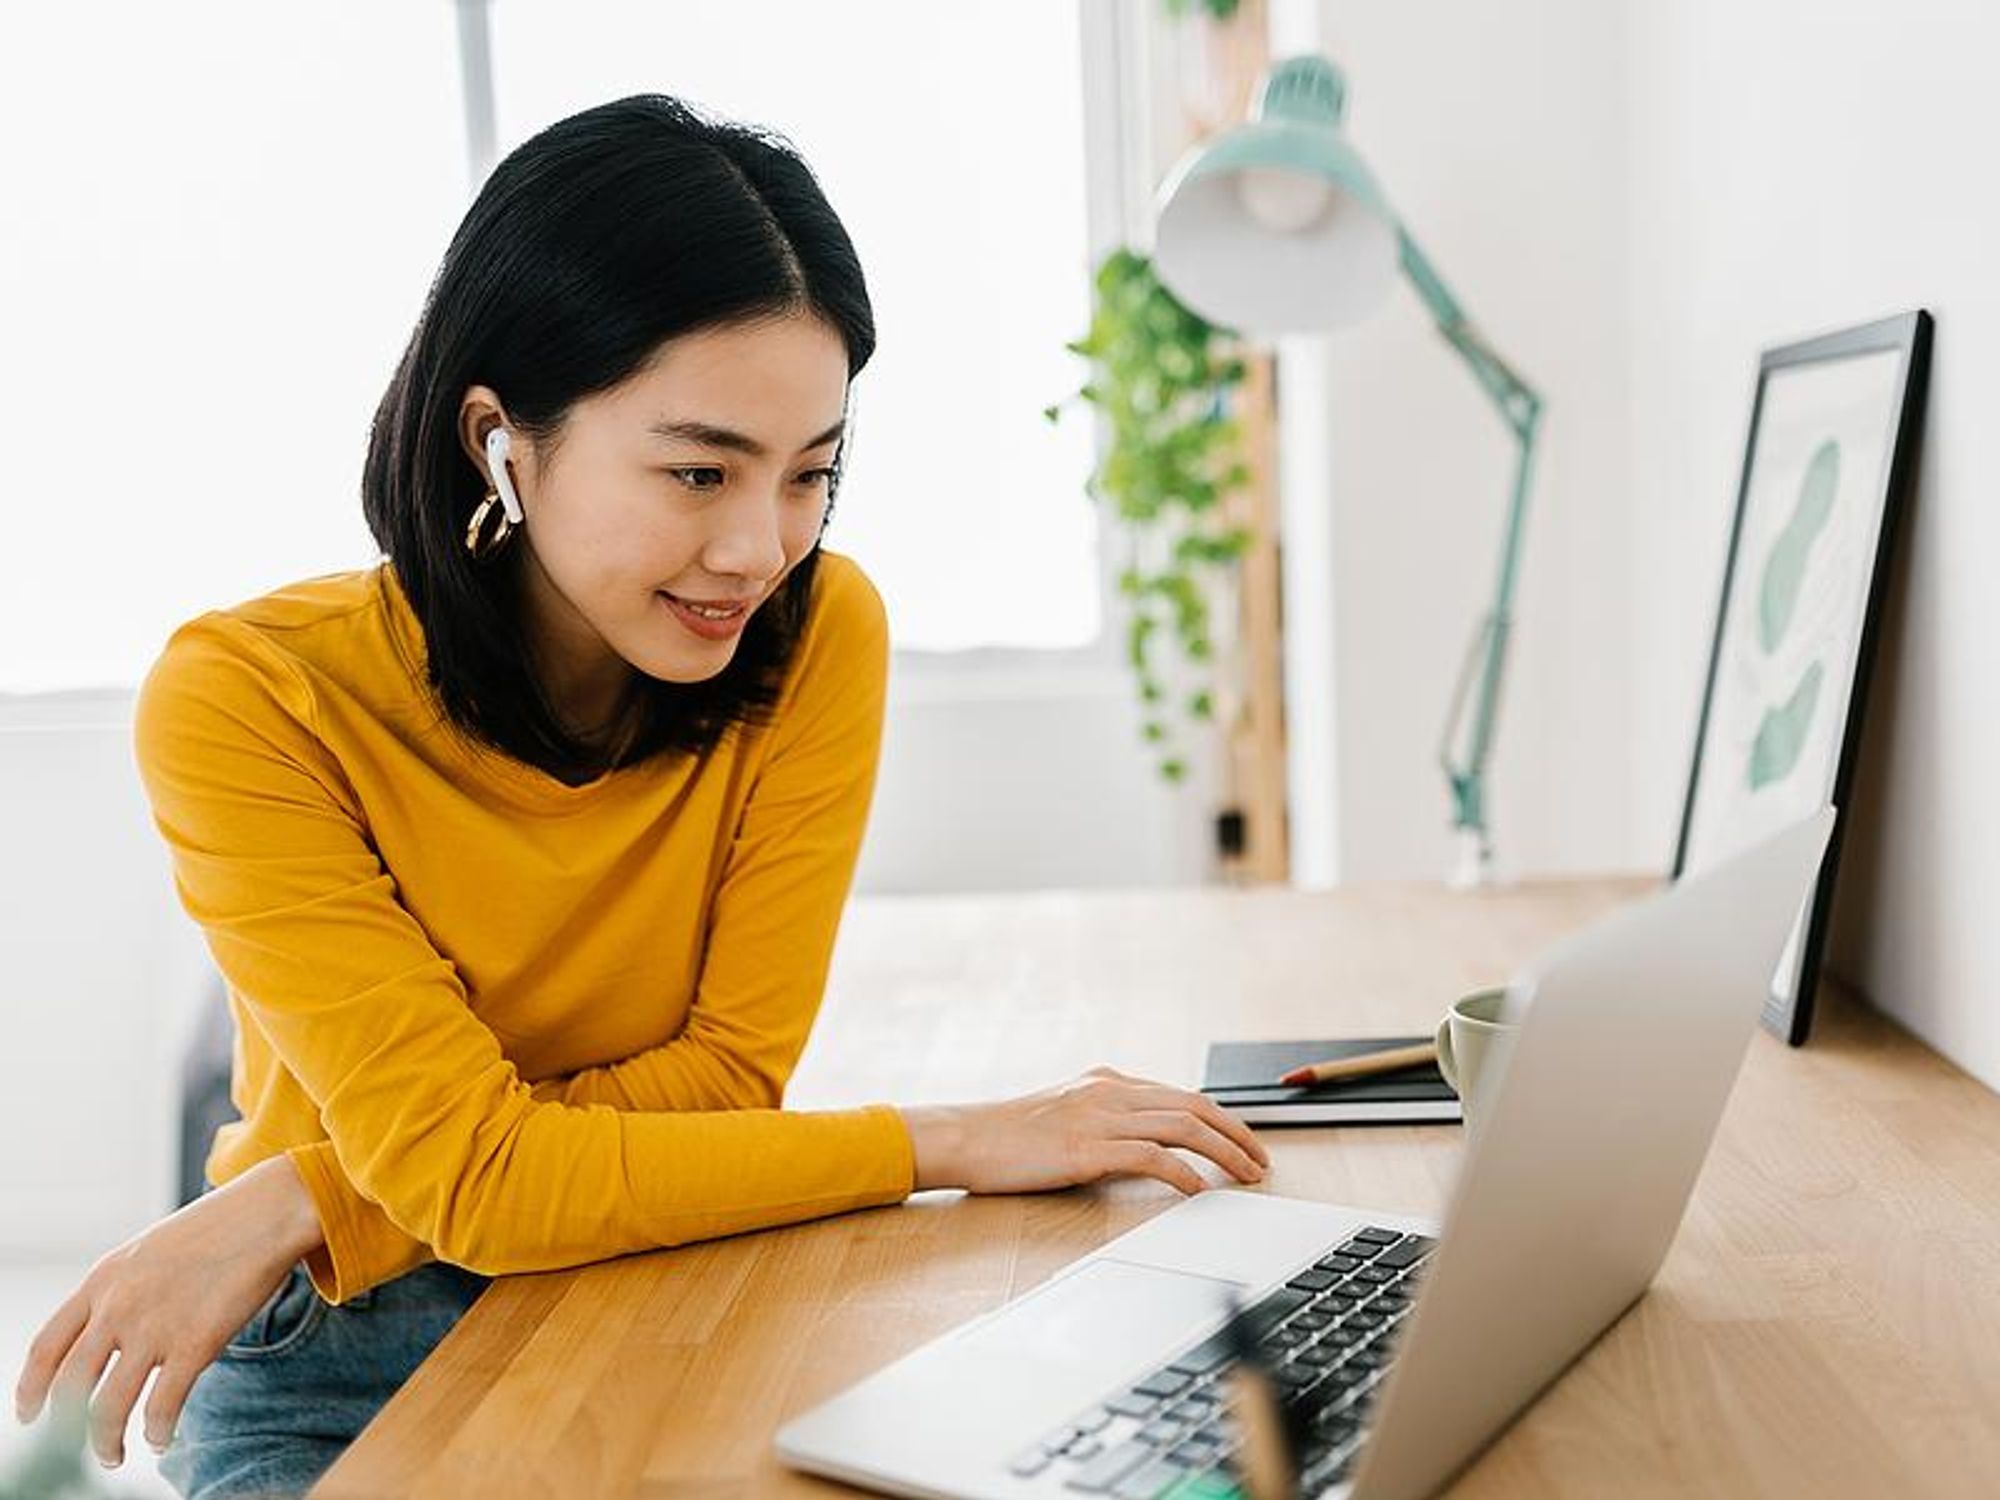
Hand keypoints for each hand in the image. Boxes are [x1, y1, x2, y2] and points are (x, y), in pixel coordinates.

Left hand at [12, 1154, 323, 1468]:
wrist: (267, 1213)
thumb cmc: (215, 1230)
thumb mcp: (146, 1251)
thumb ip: (118, 1290)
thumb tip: (103, 1334)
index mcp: (102, 1280)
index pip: (45, 1347)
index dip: (30, 1389)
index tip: (29, 1413)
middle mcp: (119, 1307)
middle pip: (69, 1385)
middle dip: (65, 1427)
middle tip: (75, 1445)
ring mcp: (155, 1326)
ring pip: (107, 1407)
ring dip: (105, 1442)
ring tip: (113, 1455)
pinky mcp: (196, 1343)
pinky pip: (162, 1407)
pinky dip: (157, 1432)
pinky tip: (162, 1438)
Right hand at [900, 1065, 1271, 1195]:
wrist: (966, 1137)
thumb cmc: (1010, 1136)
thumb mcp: (1066, 1115)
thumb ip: (1105, 1121)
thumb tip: (1148, 1149)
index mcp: (1107, 1082)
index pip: (1180, 1094)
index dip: (1221, 1119)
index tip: (1245, 1141)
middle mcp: (1110, 1091)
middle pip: (1194, 1105)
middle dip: (1237, 1133)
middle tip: (1263, 1161)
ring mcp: (1100, 1117)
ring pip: (1183, 1126)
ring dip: (1225, 1152)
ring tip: (1247, 1177)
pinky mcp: (1088, 1148)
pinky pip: (1152, 1157)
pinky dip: (1183, 1174)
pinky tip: (1199, 1191)